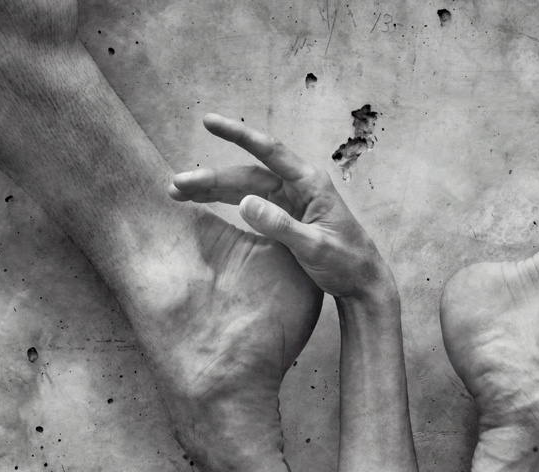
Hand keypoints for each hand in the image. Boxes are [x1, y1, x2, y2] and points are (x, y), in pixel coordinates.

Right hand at [169, 113, 392, 299]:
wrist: (362, 283)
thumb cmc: (346, 262)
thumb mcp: (314, 246)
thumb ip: (281, 225)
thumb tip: (245, 202)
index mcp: (310, 183)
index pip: (269, 152)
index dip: (238, 135)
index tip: (209, 121)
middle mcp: (298, 186)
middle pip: (246, 175)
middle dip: (211, 177)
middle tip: (176, 184)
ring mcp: (289, 201)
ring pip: (243, 188)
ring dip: (212, 190)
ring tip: (177, 193)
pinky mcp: (284, 217)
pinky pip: (249, 204)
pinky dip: (226, 203)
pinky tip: (203, 202)